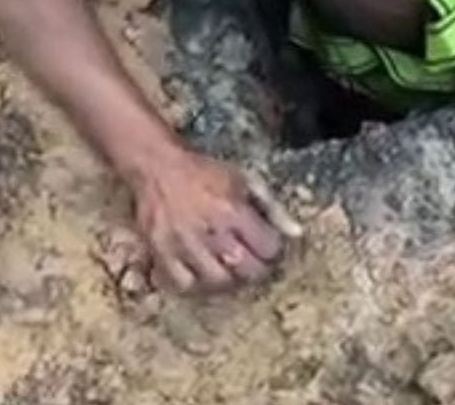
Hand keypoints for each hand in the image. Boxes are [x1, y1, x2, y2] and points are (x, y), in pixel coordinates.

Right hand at [129, 150, 302, 292]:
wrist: (158, 168)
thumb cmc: (205, 174)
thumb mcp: (244, 180)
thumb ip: (272, 208)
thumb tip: (296, 233)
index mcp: (234, 211)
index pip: (268, 248)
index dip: (273, 250)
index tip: (268, 247)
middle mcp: (211, 232)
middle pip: (245, 271)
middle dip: (256, 270)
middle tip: (252, 263)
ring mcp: (184, 245)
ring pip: (216, 282)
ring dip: (228, 280)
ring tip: (229, 269)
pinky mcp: (161, 253)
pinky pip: (181, 284)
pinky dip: (194, 285)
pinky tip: (201, 276)